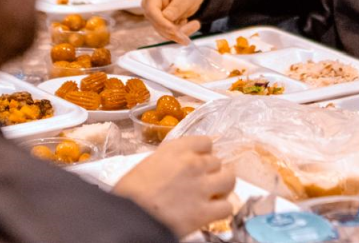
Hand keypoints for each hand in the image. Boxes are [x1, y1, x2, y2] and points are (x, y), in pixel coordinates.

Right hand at [113, 136, 236, 235]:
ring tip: (216, 193)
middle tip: (204, 181)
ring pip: (229, 179)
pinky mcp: (205, 211)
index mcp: (176, 149)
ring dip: (224, 186)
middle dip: (212, 171)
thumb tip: (179, 168)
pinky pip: (228, 206)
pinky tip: (212, 212)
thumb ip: (169, 162)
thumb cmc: (129, 193)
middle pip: (217, 161)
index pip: (205, 142)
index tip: (200, 160)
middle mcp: (193, 164)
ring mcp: (202, 187)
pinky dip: (222, 209)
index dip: (203, 153)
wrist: (128, 217)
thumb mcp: (148, 164)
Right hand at [143, 0, 206, 43]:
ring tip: (196, 23)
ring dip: (181, 32)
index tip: (174, 30)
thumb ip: (178, 5)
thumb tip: (166, 18)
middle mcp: (151, 4)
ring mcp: (156, 15)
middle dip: (174, 30)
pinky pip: (171, 33)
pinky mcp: (163, 22)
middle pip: (157, 24)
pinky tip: (192, 23)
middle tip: (194, 26)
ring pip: (164, 32)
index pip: (151, 10)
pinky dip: (183, 32)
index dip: (162, 22)